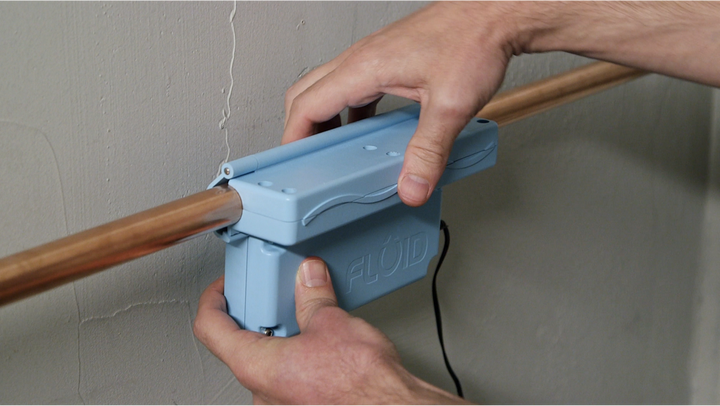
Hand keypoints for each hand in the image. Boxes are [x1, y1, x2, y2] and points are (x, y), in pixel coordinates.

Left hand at [194, 258, 473, 405]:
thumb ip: (313, 296)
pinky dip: (298, 359)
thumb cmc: (360, 383)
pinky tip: (321, 348)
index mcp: (255, 367)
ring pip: (266, 365)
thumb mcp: (331, 322)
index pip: (210, 329)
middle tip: (274, 299)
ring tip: (304, 322)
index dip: (213, 300)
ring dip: (281, 340)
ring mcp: (280, 405)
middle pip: (240, 347)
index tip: (224, 288)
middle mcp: (261, 393)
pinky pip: (288, 380)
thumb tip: (309, 277)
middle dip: (259, 319)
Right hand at [283, 0, 513, 206]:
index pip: (306, 104)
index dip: (292, 137)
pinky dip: (349, 110)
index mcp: (363, 68)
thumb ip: (428, 151)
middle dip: (300, 128)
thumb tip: (411, 185)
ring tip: (333, 150)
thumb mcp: (450, 106)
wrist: (493, 13)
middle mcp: (361, 59)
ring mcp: (373, 56)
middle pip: (306, 93)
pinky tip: (368, 129)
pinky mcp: (389, 58)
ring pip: (328, 88)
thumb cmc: (471, 41)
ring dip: (324, 119)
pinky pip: (354, 86)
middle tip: (307, 158)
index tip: (290, 162)